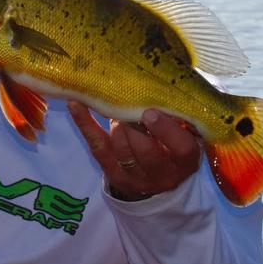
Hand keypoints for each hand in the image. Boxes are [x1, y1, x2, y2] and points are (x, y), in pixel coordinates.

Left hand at [67, 101, 200, 200]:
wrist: (157, 180)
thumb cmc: (173, 145)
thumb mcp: (186, 134)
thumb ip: (179, 115)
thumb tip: (161, 83)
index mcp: (186, 162)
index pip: (182, 148)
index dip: (165, 130)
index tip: (150, 112)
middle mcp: (164, 174)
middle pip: (146, 151)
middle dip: (134, 126)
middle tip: (129, 106)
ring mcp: (136, 178)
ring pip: (122, 150)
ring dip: (117, 125)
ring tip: (116, 107)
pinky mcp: (114, 175)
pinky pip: (97, 147)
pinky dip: (85, 124)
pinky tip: (76, 104)